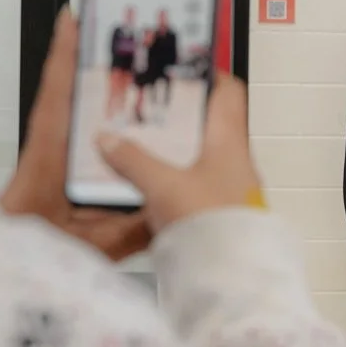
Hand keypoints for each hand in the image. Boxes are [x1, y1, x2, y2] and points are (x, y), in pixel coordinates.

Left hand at [0, 10, 151, 262]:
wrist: (12, 294)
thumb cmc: (41, 268)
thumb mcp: (96, 249)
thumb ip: (133, 225)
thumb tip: (171, 202)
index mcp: (42, 170)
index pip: (53, 102)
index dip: (61, 59)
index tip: (71, 22)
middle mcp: (39, 164)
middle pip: (62, 104)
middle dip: (86, 70)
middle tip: (113, 39)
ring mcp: (42, 173)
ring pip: (69, 126)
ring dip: (96, 102)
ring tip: (130, 79)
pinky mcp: (48, 188)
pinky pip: (75, 151)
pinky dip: (100, 138)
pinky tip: (129, 139)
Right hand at [96, 73, 261, 233]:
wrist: (234, 281)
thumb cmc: (210, 226)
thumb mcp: (163, 186)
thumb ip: (133, 159)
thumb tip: (108, 138)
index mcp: (230, 141)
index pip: (228, 92)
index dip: (208, 74)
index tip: (183, 65)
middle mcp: (237, 162)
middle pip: (212, 125)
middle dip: (181, 115)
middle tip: (148, 108)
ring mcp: (232, 190)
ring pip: (203, 157)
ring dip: (176, 150)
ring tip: (141, 145)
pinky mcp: (222, 215)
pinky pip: (198, 186)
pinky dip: (176, 180)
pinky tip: (150, 188)